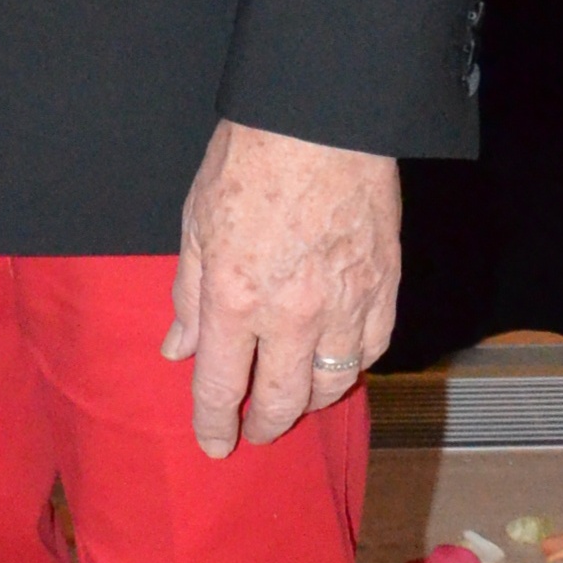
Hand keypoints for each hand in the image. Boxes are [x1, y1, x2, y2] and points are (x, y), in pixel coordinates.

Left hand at [162, 121, 399, 458]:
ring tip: (294, 401)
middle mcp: (294, 314)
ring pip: (334, 383)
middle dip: (264, 425)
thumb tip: (179, 348)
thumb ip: (188, 296)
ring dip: (310, 402)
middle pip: (284, 401)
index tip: (212, 443)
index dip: (214, 424)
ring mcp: (346, 303)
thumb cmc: (250, 160)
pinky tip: (337, 363)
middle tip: (253, 431)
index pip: (222, 387)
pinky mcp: (384, 286)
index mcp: (236, 298)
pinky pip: (373, 349)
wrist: (320, 118)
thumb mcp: (194, 225)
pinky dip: (353, 365)